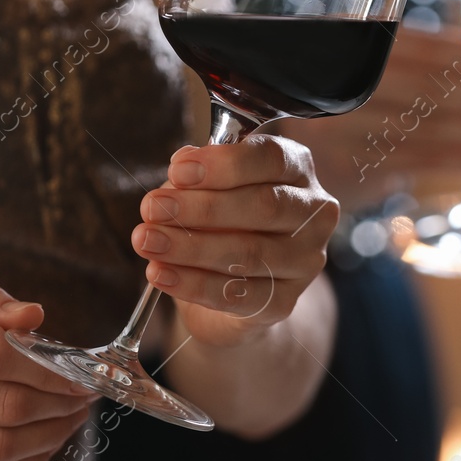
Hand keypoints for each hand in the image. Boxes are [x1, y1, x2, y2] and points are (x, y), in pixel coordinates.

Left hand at [132, 135, 338, 346]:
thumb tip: (178, 174)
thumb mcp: (209, 188)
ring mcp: (305, 261)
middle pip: (265, 205)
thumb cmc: (223, 222)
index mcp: (297, 171)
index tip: (178, 170)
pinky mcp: (284, 302)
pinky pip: (238, 295)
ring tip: (147, 241)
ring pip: (249, 253)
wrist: (233, 285)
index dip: (225, 163)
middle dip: (202, 207)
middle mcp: (313, 214)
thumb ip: (197, 178)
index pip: (272, 158)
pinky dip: (193, 284)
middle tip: (153, 208)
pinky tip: (161, 274)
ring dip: (190, 246)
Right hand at [286, 25, 460, 211]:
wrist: (250, 167)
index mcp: (351, 49)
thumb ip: (398, 66)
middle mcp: (351, 82)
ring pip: (445, 124)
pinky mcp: (361, 167)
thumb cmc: (310, 117)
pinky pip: (434, 161)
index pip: (429, 49)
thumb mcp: (342, 75)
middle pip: (444, 87)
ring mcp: (354, 126)